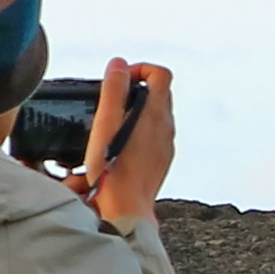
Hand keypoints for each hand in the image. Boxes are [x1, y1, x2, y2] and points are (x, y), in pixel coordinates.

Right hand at [74, 59, 179, 229]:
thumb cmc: (114, 168)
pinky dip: (134, 134)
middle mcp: (167, 128)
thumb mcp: (107, 122)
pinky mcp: (159, 162)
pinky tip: (114, 146)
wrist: (125, 209)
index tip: (118, 79)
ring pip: (154, 117)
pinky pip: (150, 139)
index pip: (160, 74)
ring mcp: (165, 146)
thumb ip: (114, 90)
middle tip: (109, 101)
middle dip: (133, 90)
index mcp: (157, 114)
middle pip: (158, 94)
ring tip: (107, 125)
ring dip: (133, 112)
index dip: (139, 69)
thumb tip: (119, 64)